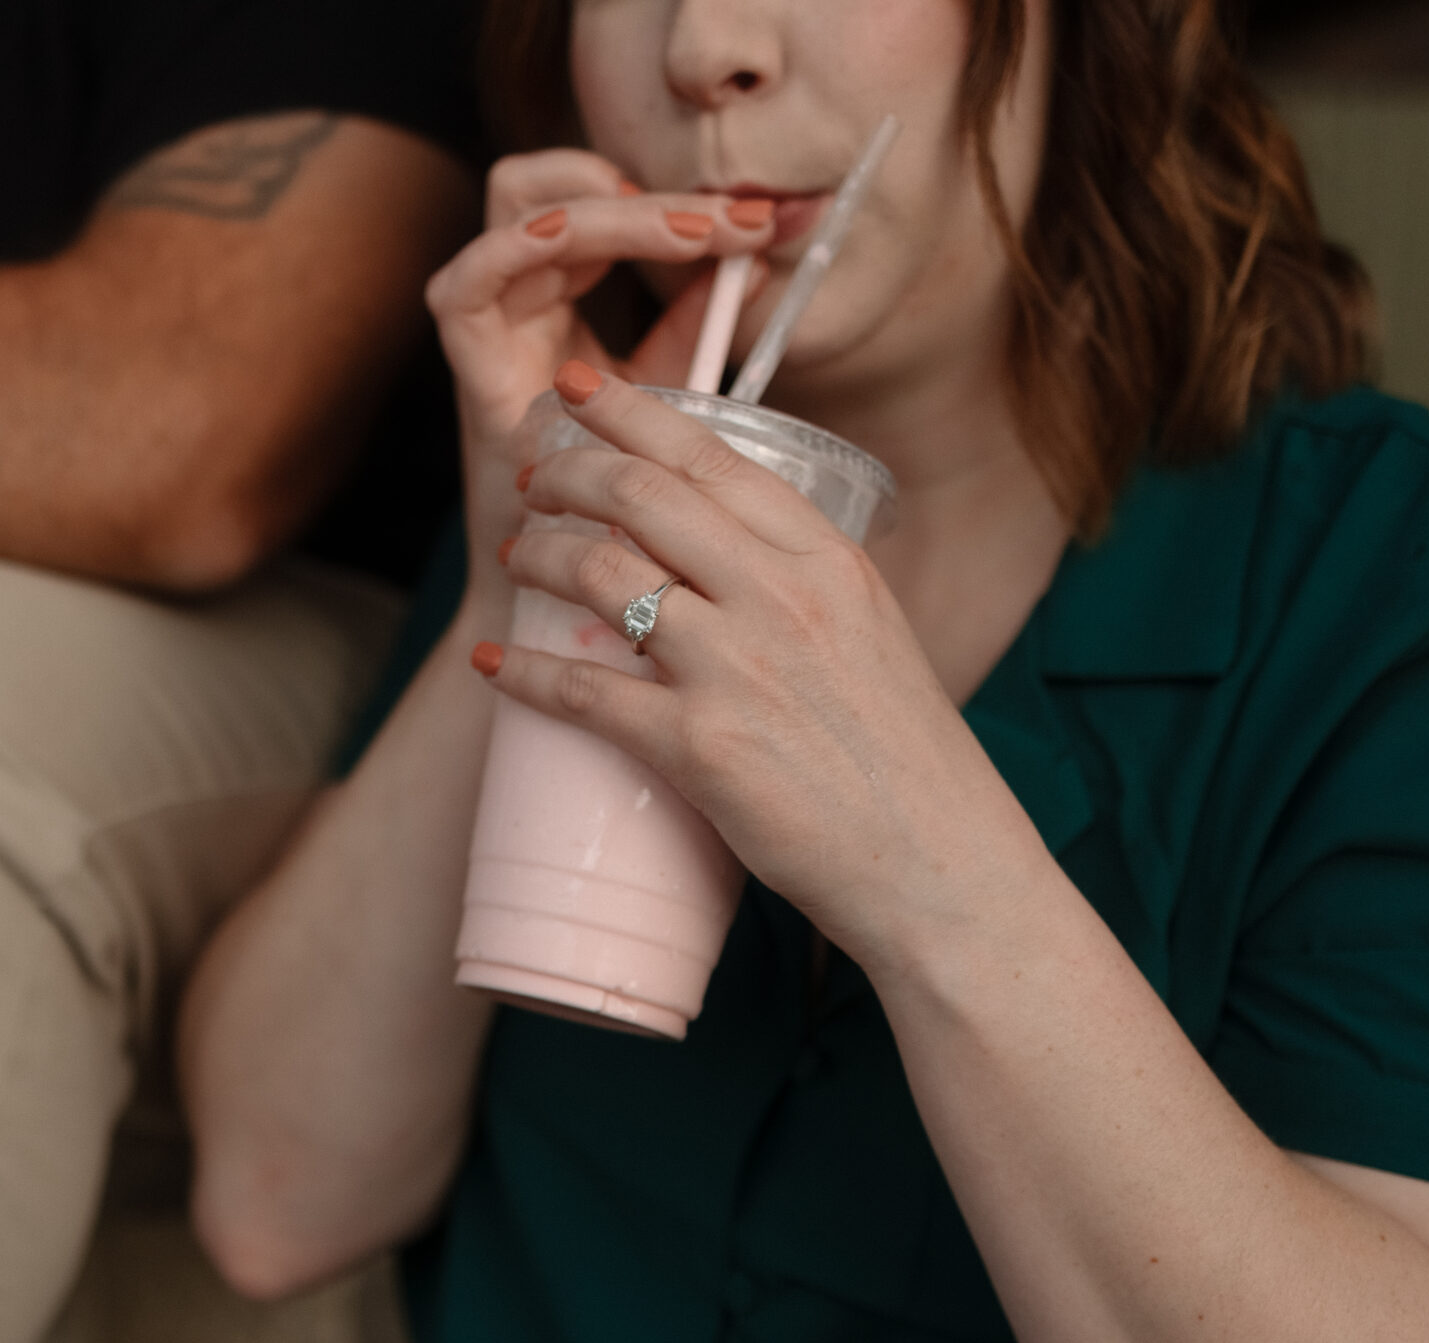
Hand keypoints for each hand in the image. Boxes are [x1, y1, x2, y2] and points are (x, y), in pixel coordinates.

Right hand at [425, 151, 773, 565]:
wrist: (566, 609)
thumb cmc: (615, 508)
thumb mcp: (668, 393)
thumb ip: (696, 322)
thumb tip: (755, 257)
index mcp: (562, 299)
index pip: (599, 200)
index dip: (672, 194)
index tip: (757, 219)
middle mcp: (518, 304)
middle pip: (552, 187)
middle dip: (646, 191)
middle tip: (727, 222)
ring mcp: (488, 332)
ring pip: (514, 209)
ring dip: (602, 209)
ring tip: (684, 233)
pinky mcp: (470, 376)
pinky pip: (466, 287)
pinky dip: (519, 247)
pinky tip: (578, 237)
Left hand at [481, 366, 1049, 969]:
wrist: (939, 866)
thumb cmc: (907, 763)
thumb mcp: (872, 634)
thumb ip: (801, 586)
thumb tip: (723, 557)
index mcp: (827, 559)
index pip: (710, 456)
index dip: (628, 410)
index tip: (575, 389)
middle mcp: (781, 597)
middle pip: (641, 496)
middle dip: (566, 472)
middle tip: (530, 478)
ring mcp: (737, 669)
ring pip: (601, 576)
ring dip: (538, 555)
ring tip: (514, 555)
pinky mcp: (699, 748)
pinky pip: (583, 692)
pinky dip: (523, 672)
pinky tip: (490, 660)